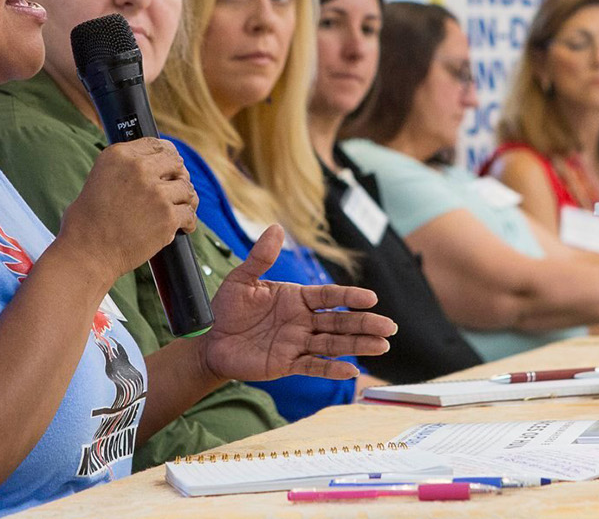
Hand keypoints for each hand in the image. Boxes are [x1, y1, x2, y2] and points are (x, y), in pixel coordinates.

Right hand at [57, 137, 196, 287]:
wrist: (87, 252)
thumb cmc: (88, 221)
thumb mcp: (100, 178)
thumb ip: (126, 168)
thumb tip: (153, 166)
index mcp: (119, 155)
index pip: (156, 144)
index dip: (167, 156)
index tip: (169, 167)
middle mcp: (139, 169)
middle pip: (176, 163)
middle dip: (178, 175)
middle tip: (176, 190)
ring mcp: (156, 192)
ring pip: (186, 188)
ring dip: (186, 199)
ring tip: (181, 209)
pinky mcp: (167, 217)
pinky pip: (190, 214)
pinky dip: (188, 222)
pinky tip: (184, 226)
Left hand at [199, 225, 396, 382]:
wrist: (209, 341)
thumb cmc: (226, 309)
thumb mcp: (242, 279)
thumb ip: (260, 257)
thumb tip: (276, 228)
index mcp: (297, 298)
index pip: (330, 296)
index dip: (350, 297)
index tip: (371, 298)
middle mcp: (302, 321)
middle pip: (339, 322)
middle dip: (364, 324)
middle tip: (389, 326)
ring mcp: (297, 343)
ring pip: (333, 344)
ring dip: (358, 345)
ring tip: (382, 346)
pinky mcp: (287, 364)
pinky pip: (313, 366)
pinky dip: (332, 369)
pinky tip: (351, 369)